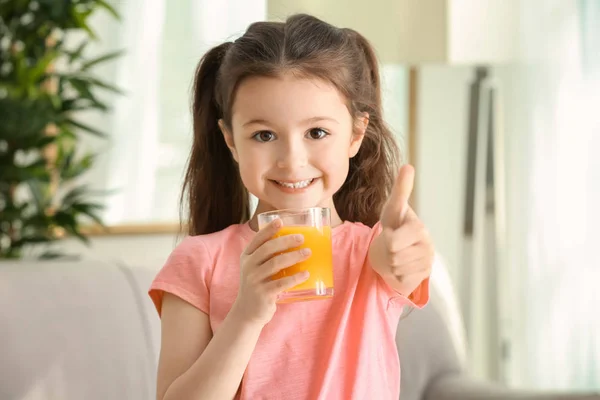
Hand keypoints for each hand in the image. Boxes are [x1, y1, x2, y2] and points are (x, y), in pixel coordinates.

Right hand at [231, 219, 310, 325]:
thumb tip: (295, 244)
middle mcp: (248, 266)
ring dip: (293, 256)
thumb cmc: (258, 286)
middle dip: (286, 241)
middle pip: (268, 249)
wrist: (247, 314)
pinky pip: (281, 283)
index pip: (257, 239)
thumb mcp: (256, 269)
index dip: (268, 229)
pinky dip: (295, 278)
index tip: (280, 221)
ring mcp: (254, 280)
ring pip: (275, 263)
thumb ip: (268, 257)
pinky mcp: (262, 294)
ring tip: (308, 253)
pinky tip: (306, 274)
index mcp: (247, 257)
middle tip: (301, 238)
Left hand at [368, 164, 433, 296]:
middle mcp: (427, 246)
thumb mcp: (393, 208)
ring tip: (397, 253)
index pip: (392, 242)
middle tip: (393, 244)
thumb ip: (401, 189)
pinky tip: (401, 265)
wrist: (397, 248)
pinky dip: (395, 274)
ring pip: (395, 268)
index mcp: (420, 229)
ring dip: (390, 262)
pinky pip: (399, 279)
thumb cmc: (395, 225)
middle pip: (392, 256)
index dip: (387, 237)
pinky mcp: (422, 277)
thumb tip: (408, 166)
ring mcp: (427, 263)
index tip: (394, 231)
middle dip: (387, 251)